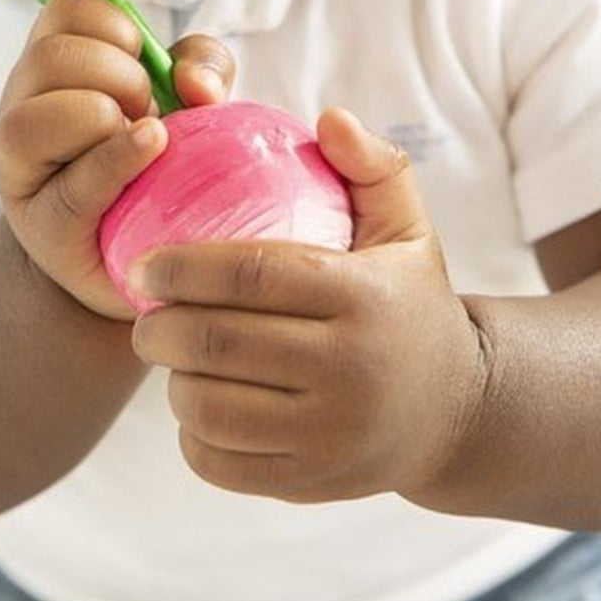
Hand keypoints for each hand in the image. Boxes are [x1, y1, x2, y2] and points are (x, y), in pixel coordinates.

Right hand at [0, 0, 233, 319]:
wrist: (153, 255)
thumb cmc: (163, 161)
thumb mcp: (189, 98)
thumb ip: (201, 67)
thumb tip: (193, 81)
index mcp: (53, 64)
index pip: (65, 7)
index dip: (115, 25)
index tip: (141, 62)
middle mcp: (21, 107)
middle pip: (51, 57)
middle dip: (119, 74)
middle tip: (146, 108)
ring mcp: (22, 170)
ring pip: (35, 119)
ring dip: (105, 117)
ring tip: (144, 139)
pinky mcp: (45, 226)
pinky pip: (75, 186)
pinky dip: (119, 161)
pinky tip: (153, 150)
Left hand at [129, 109, 486, 502]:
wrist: (457, 411)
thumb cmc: (410, 300)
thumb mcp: (407, 226)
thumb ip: (370, 164)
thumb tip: (326, 118)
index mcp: (364, 297)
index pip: (253, 275)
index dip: (184, 266)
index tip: (143, 261)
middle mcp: (350, 371)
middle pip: (218, 344)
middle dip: (159, 324)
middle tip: (144, 310)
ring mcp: (331, 436)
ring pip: (209, 407)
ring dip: (171, 378)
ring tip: (171, 354)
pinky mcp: (313, 483)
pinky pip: (221, 462)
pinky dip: (191, 433)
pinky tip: (197, 402)